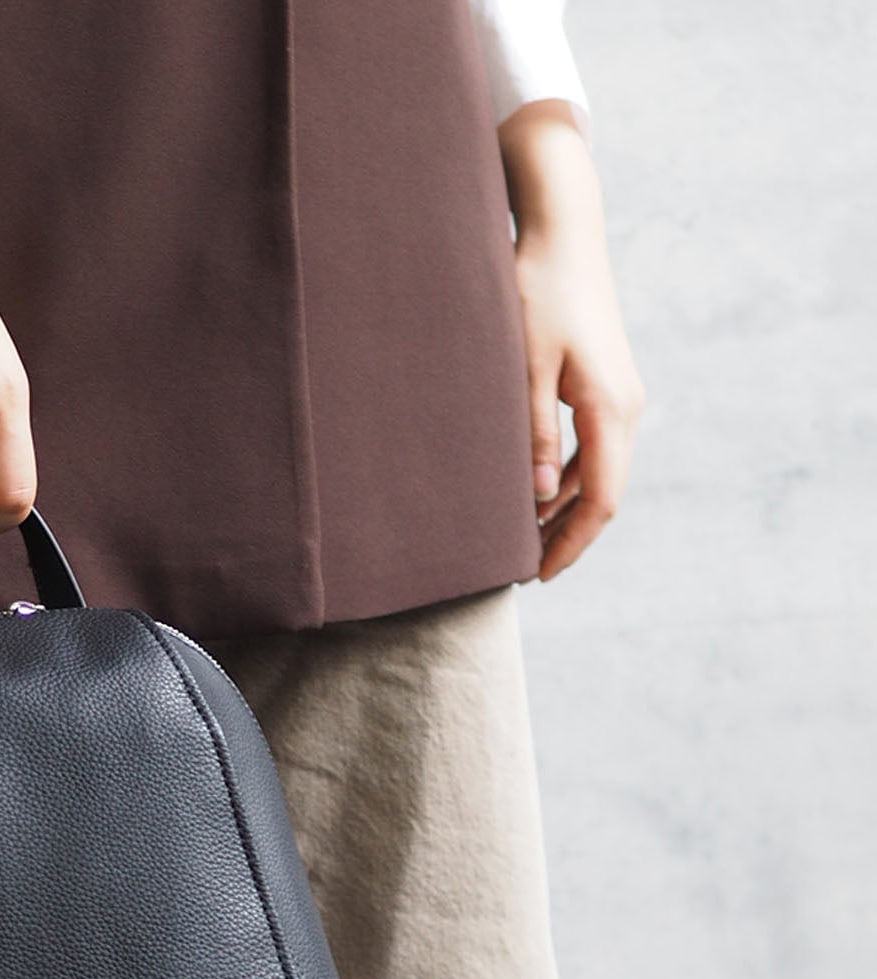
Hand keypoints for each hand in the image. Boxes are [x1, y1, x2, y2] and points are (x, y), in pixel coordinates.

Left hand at [499, 102, 646, 580]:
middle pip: (604, 494)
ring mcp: (620, 397)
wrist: (563, 231)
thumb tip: (541, 498)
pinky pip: (593, 448)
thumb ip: (532, 434)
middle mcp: (627, 408)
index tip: (538, 575)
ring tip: (522, 540)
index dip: (571, 544)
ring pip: (599, 473)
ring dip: (564, 509)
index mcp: (611, 409)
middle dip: (566, 536)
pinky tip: (534, 496)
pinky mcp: (606, 385)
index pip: (602, 501)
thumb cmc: (536, 291)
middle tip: (523, 570)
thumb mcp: (524, 367)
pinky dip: (567, 478)